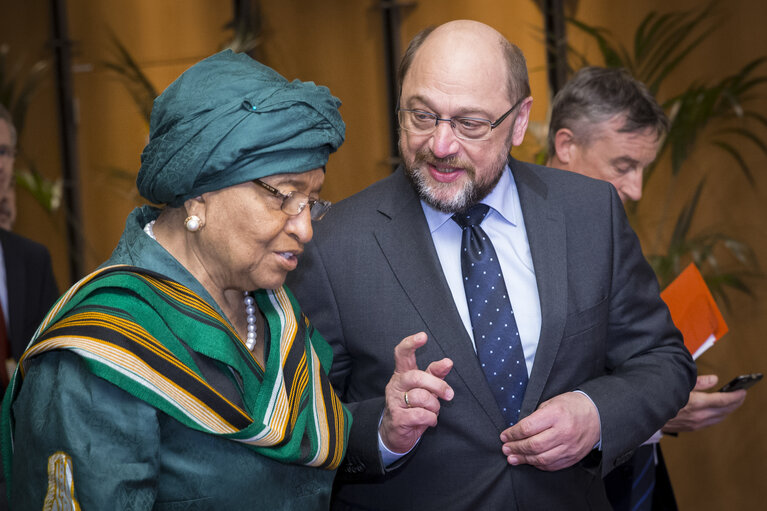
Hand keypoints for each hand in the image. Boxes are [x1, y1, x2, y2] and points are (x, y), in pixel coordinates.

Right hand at [379, 332, 453, 452]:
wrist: (395, 433)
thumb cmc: (412, 407)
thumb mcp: (424, 389)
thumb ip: (435, 375)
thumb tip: (448, 362)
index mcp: (402, 374)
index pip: (402, 354)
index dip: (411, 343)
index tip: (423, 336)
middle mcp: (396, 384)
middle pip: (417, 376)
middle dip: (437, 385)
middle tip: (449, 394)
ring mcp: (394, 401)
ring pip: (421, 397)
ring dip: (434, 406)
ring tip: (433, 411)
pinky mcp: (397, 418)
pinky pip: (420, 414)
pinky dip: (431, 418)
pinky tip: (429, 420)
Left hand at [500, 392, 599, 470]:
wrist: (598, 414)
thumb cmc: (572, 406)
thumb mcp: (552, 402)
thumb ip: (536, 416)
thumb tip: (518, 430)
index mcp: (556, 414)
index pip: (528, 427)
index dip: (513, 433)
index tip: (504, 436)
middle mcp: (563, 432)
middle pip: (533, 445)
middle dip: (516, 448)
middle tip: (505, 448)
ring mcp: (570, 446)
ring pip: (542, 458)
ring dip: (524, 459)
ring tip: (513, 458)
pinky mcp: (574, 457)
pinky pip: (553, 465)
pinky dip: (539, 464)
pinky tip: (530, 461)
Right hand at [661, 374, 745, 433]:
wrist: (647, 413)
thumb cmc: (661, 396)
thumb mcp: (679, 384)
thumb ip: (699, 382)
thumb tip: (713, 380)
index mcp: (696, 403)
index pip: (723, 400)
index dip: (735, 396)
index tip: (742, 391)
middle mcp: (699, 415)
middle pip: (725, 410)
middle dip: (735, 402)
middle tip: (740, 395)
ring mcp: (696, 423)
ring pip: (720, 417)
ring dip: (728, 410)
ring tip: (733, 403)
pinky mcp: (692, 427)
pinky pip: (712, 422)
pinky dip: (719, 415)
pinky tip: (719, 411)